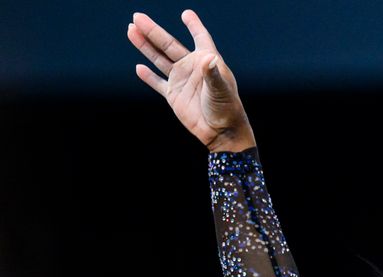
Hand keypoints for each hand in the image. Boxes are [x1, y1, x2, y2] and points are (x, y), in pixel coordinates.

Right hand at [126, 10, 254, 152]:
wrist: (221, 132)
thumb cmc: (227, 109)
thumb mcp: (221, 90)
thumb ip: (212, 73)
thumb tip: (208, 57)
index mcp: (207, 61)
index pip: (201, 38)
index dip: (194, 25)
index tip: (186, 14)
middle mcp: (192, 68)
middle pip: (169, 45)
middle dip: (153, 31)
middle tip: (137, 16)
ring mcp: (182, 81)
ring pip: (159, 59)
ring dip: (145, 46)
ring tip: (131, 30)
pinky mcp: (174, 96)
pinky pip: (158, 83)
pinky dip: (148, 76)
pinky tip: (138, 67)